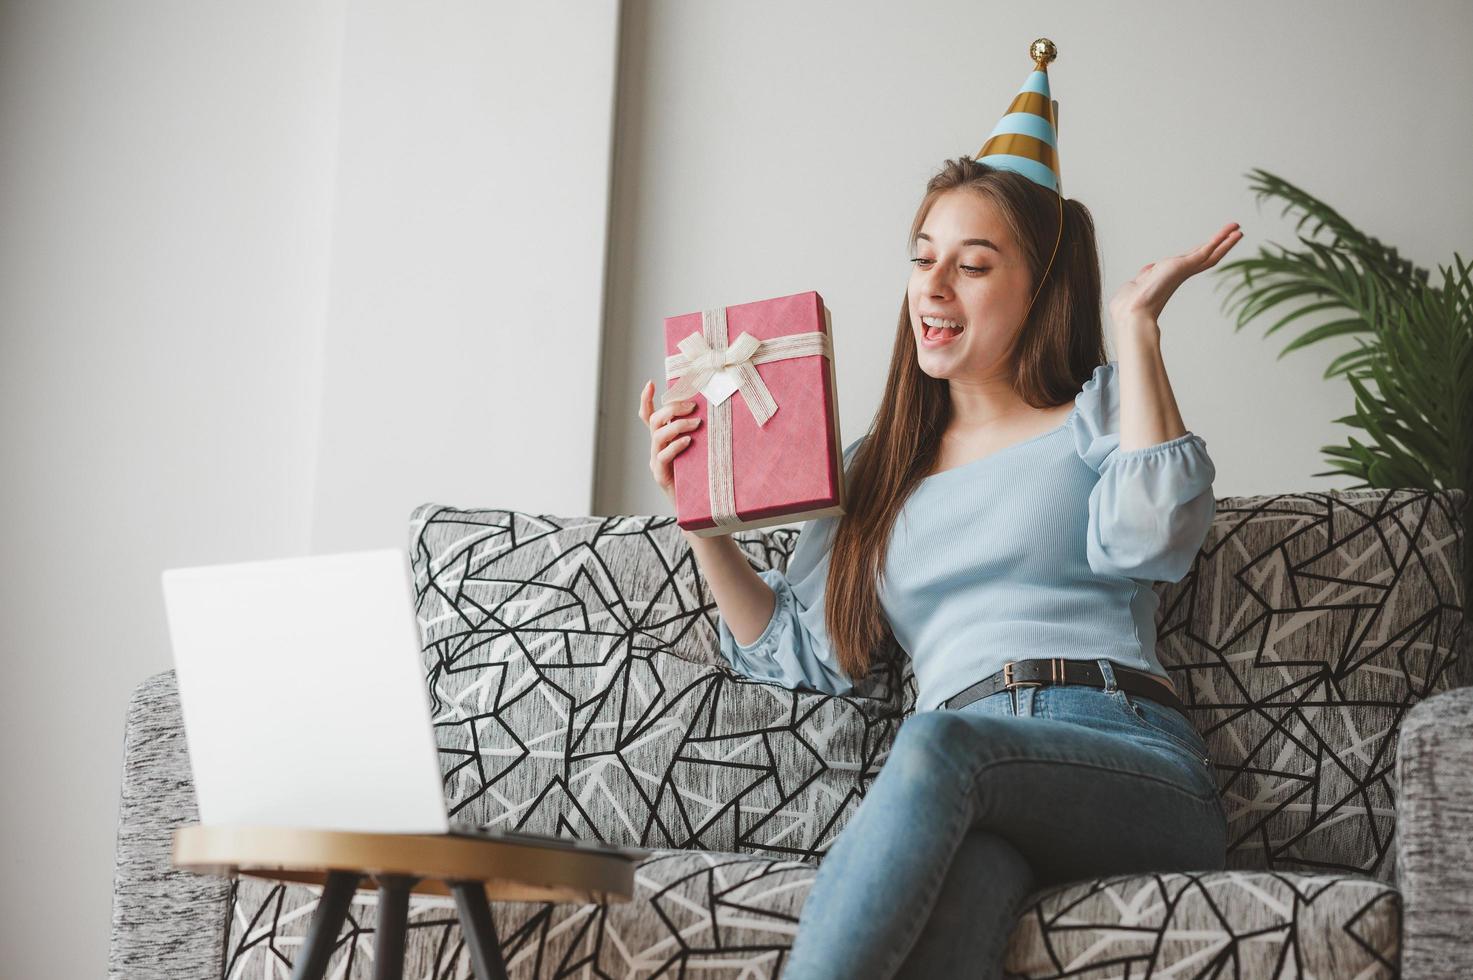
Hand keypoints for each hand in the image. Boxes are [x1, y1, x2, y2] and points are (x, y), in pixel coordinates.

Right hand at [638, 380, 701, 508]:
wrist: (699, 507)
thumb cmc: (701, 474)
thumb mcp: (699, 448)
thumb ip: (698, 432)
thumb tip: (713, 410)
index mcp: (662, 439)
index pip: (648, 416)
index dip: (646, 399)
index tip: (651, 383)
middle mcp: (656, 448)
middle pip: (655, 420)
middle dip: (673, 408)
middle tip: (693, 407)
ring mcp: (656, 462)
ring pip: (658, 435)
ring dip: (678, 425)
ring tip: (696, 424)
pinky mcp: (661, 475)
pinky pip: (663, 456)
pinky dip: (675, 445)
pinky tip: (688, 442)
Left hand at [1109, 222, 1243, 335]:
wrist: (1132, 311)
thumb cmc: (1130, 303)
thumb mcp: (1138, 282)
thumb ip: (1145, 274)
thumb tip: (1148, 270)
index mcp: (1171, 275)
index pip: (1193, 259)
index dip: (1205, 250)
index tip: (1214, 242)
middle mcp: (1181, 273)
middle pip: (1207, 255)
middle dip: (1221, 244)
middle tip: (1235, 232)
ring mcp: (1184, 270)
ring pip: (1210, 253)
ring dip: (1225, 240)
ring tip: (1238, 229)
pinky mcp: (1184, 267)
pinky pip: (1205, 252)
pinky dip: (1218, 241)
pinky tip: (1230, 233)